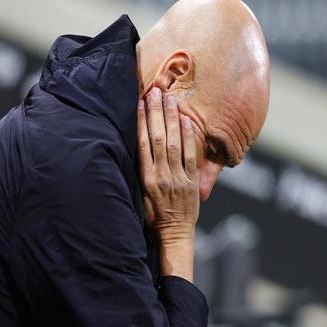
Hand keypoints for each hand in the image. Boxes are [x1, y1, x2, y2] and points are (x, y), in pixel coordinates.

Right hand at [138, 87, 198, 280]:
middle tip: (155, 91)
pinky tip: (187, 120)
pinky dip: (189, 137)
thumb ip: (138, 174)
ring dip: (171, 119)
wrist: (174, 234)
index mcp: (145, 179)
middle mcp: (161, 175)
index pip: (142, 144)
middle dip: (156, 113)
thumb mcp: (138, 196)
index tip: (140, 103)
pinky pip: (191, 155)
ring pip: (174, 143)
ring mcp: (178, 177)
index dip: (140, 122)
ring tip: (170, 98)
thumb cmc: (153, 217)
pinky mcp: (192, 181)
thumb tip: (134, 150)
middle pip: (157, 138)